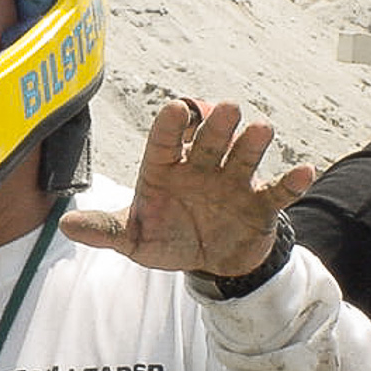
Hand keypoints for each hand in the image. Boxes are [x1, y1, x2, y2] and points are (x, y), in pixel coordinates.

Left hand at [60, 100, 314, 276]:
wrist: (207, 262)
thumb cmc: (166, 238)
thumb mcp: (133, 238)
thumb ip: (104, 230)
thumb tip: (67, 225)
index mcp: (166, 168)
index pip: (166, 140)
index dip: (172, 126)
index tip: (176, 108)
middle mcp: (201, 167)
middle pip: (209, 141)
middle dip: (216, 126)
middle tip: (225, 108)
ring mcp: (233, 183)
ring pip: (244, 156)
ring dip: (253, 143)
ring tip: (261, 130)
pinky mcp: (259, 205)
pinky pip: (277, 191)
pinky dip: (291, 182)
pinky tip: (303, 171)